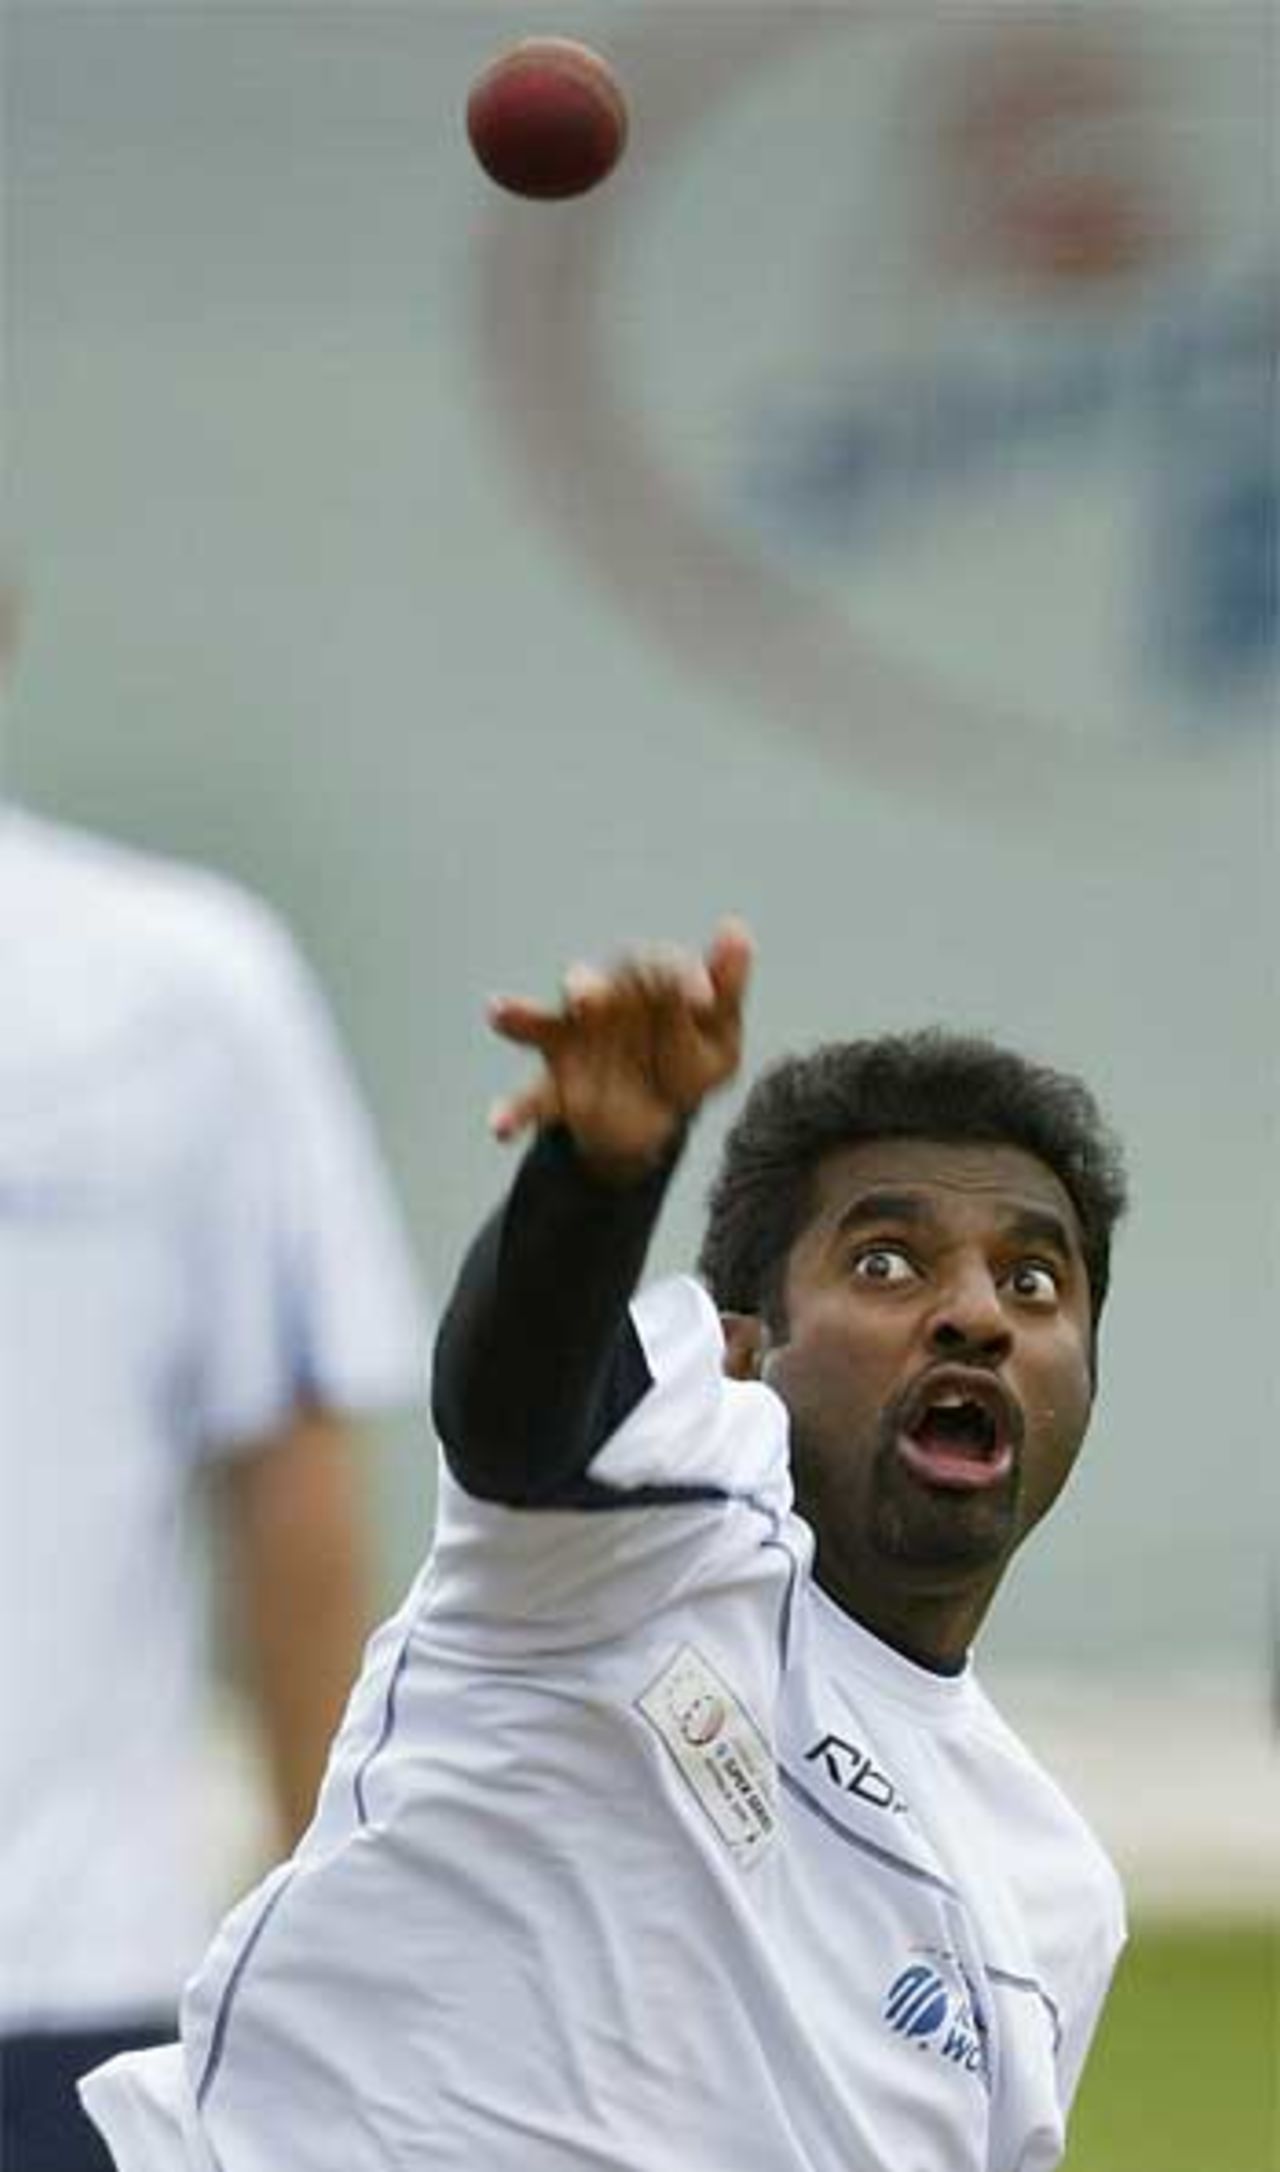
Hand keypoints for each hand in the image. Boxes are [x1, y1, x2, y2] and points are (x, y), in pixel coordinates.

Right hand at [487, 919, 752, 1181]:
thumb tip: (735, 929)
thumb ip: (725, 985)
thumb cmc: (690, 1059)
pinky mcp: (555, 1088)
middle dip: (586, 987)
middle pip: (588, 985)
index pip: (659, 967)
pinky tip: (498, 1128)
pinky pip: (529, 1099)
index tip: (703, 997)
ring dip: (522, 1016)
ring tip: (499, 1013)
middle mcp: (600, 1003)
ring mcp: (572, 1044)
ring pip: (542, 1024)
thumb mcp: (719, 1032)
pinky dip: (512, 1112)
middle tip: (587, 997)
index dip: (681, 978)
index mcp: (644, 981)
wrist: (658, 1120)